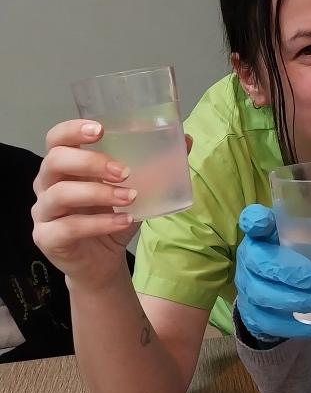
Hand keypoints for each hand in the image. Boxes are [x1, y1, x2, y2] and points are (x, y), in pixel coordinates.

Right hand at [32, 120, 139, 290]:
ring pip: (60, 194)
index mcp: (64, 166)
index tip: (100, 130)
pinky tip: (124, 221)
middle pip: (54, 161)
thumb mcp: (135, 190)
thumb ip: (154, 166)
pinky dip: (99, 223)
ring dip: (99, 193)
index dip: (73, 130)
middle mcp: (47, 184)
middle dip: (90, 162)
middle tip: (124, 171)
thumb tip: (185, 140)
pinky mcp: (47, 238)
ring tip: (130, 197)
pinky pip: (68, 227)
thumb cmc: (113, 218)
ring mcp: (43, 212)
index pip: (56, 138)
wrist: (103, 263)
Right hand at [235, 204, 310, 340]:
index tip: (264, 223)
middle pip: (257, 261)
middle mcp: (250, 258)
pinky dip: (296, 327)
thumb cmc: (294, 261)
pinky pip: (270, 323)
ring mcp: (247, 288)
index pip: (252, 220)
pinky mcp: (252, 315)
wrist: (272, 297)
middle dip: (286, 270)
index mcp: (264, 234)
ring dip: (292, 300)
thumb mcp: (305, 242)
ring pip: (261, 295)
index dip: (255, 221)